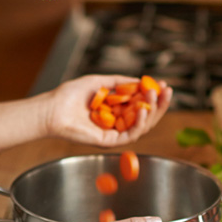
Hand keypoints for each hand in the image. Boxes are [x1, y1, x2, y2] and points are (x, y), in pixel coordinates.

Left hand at [44, 74, 172, 147]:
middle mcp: (117, 122)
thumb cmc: (70, 95)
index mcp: (116, 109)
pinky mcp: (110, 142)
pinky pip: (130, 135)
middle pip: (146, 116)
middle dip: (159, 103)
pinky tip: (144, 111)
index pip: (141, 103)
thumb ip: (120, 82)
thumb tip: (140, 80)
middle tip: (168, 91)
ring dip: (152, 111)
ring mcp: (114, 133)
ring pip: (142, 126)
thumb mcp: (99, 81)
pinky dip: (140, 123)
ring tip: (155, 96)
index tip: (164, 85)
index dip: (154, 95)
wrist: (52, 109)